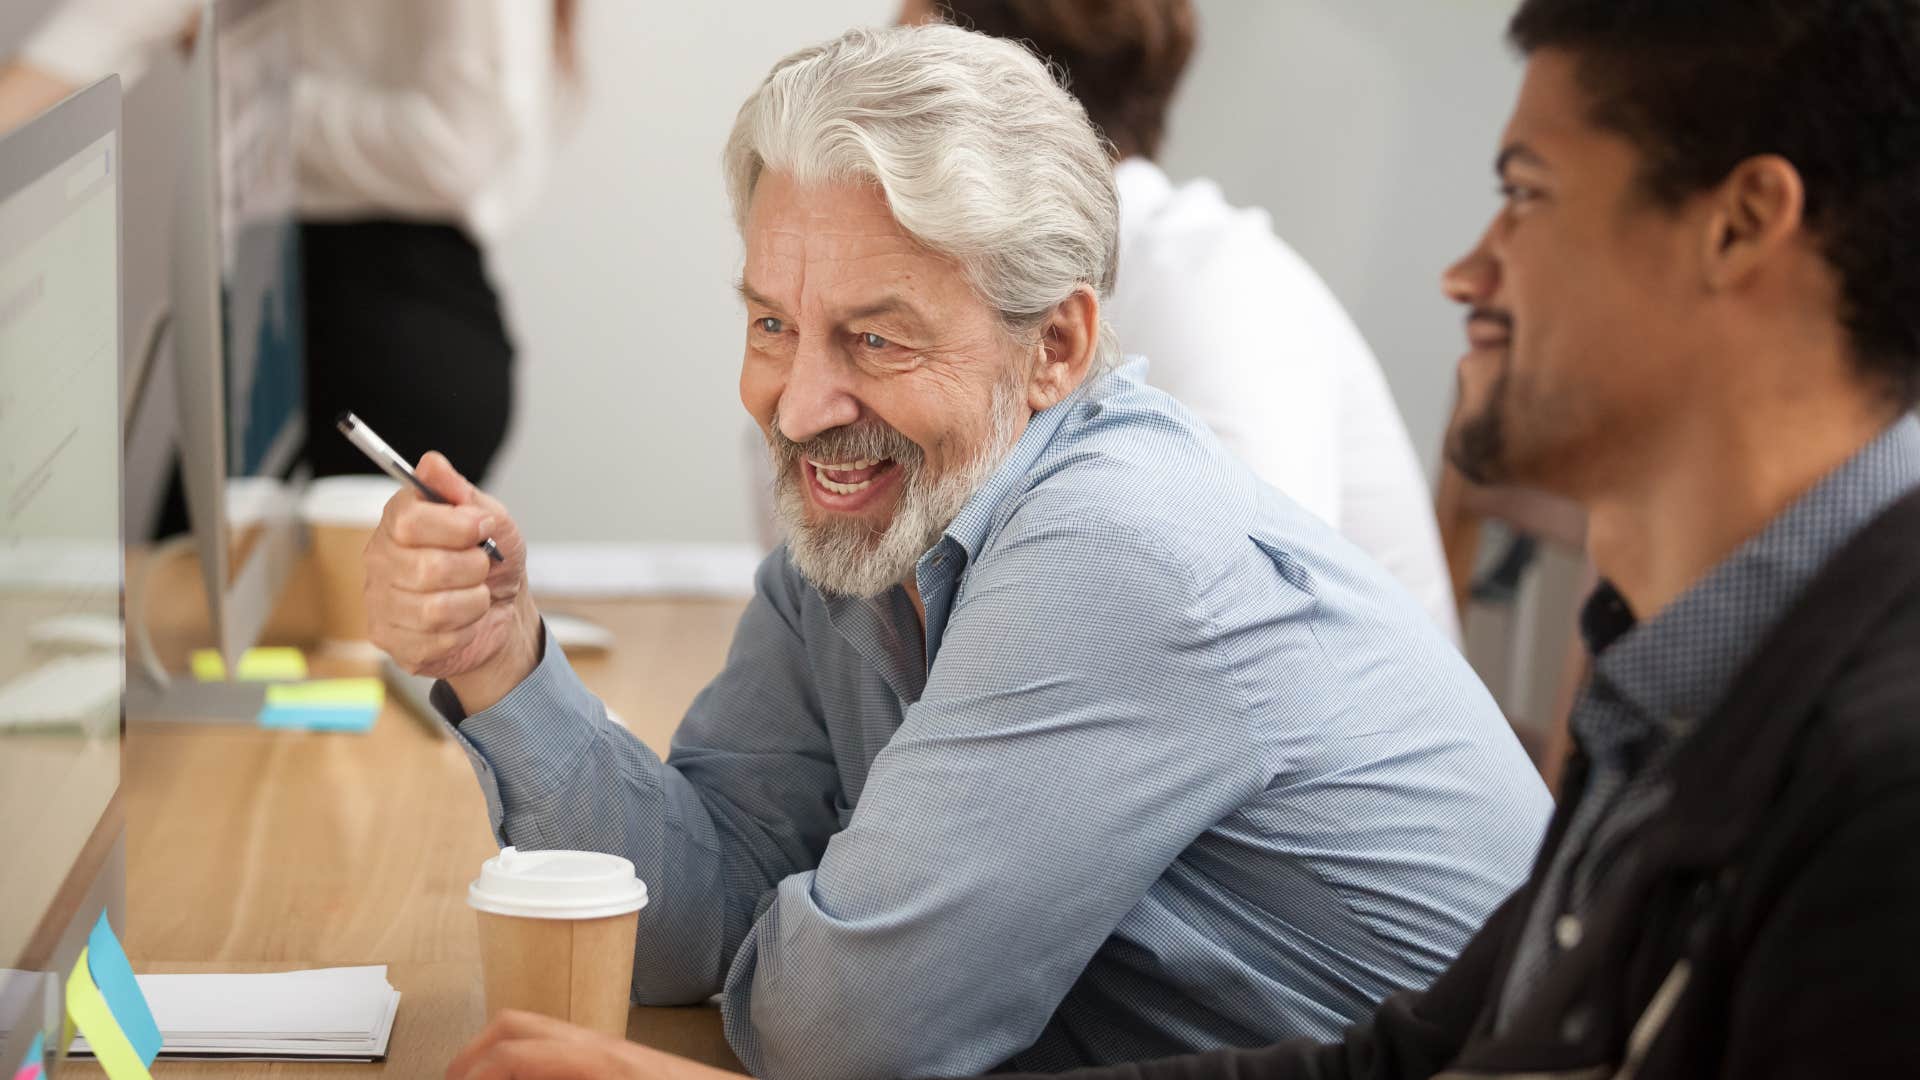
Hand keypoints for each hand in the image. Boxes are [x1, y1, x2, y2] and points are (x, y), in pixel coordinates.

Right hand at [364, 452, 538, 711]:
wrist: (502, 609)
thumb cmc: (492, 560)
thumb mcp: (492, 520)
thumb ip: (462, 493)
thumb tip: (433, 464)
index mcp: (398, 520)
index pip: (409, 520)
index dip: (456, 526)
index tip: (483, 527)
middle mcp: (379, 558)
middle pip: (426, 568)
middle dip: (472, 569)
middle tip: (482, 566)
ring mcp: (380, 601)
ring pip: (434, 609)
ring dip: (473, 602)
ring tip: (476, 595)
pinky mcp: (390, 639)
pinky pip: (436, 639)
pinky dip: (466, 630)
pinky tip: (464, 621)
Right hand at [446, 1010, 745, 1079]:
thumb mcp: (603, 1076)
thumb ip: (554, 1071)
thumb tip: (512, 1069)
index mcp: (595, 1060)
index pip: (513, 1052)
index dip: (472, 1071)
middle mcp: (599, 1042)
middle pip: (516, 1024)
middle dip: (474, 1055)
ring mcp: (610, 1044)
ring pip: (537, 1032)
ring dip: (501, 1056)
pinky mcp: (620, 1057)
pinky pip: (562, 1047)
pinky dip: (533, 1063)